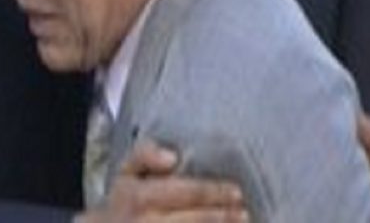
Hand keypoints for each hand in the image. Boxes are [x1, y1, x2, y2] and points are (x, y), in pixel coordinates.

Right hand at [75, 139, 247, 221]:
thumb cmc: (126, 197)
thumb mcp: (128, 169)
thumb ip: (146, 153)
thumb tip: (172, 157)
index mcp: (139, 196)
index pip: (183, 192)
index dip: (212, 192)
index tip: (236, 191)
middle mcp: (146, 222)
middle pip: (193, 219)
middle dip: (222, 216)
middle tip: (243, 211)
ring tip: (240, 222)